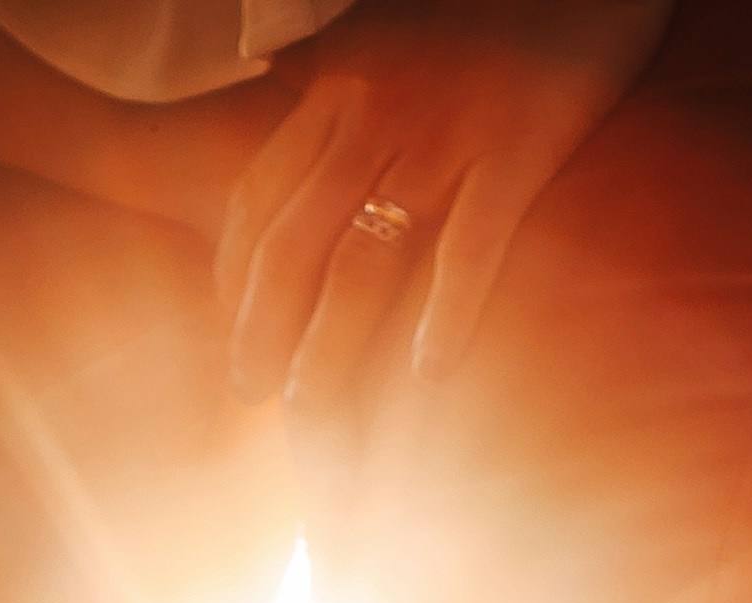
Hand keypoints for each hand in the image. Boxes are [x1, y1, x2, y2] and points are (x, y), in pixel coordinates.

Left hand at [220, 0, 670, 399]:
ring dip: (327, 345)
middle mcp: (376, 115)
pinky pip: (472, 243)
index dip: (234, 273)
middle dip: (261, 327)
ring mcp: (446, 135)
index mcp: (339, 89)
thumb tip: (267, 73)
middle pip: (292, 242)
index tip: (232, 329)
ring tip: (312, 412)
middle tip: (251, 393)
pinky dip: (447, 312)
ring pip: (361, 258)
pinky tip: (428, 373)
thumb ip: (324, 61)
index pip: (257, 197)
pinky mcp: (519, 146)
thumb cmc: (486, 0)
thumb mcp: (383, 25)